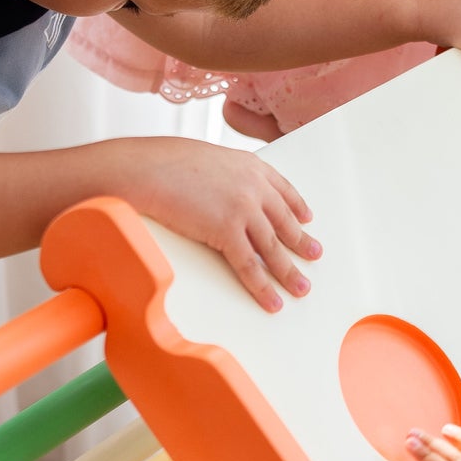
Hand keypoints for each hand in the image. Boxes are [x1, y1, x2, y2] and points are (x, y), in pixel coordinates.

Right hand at [133, 141, 320, 312]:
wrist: (146, 169)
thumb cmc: (164, 163)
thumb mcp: (206, 160)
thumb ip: (224, 176)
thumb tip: (222, 192)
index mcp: (250, 165)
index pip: (282, 189)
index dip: (296, 206)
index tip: (306, 218)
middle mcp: (254, 186)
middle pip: (284, 220)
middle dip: (301, 241)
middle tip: (314, 255)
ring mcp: (243, 208)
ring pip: (273, 247)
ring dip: (289, 271)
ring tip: (301, 288)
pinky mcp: (227, 229)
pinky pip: (249, 265)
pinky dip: (262, 286)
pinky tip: (272, 301)